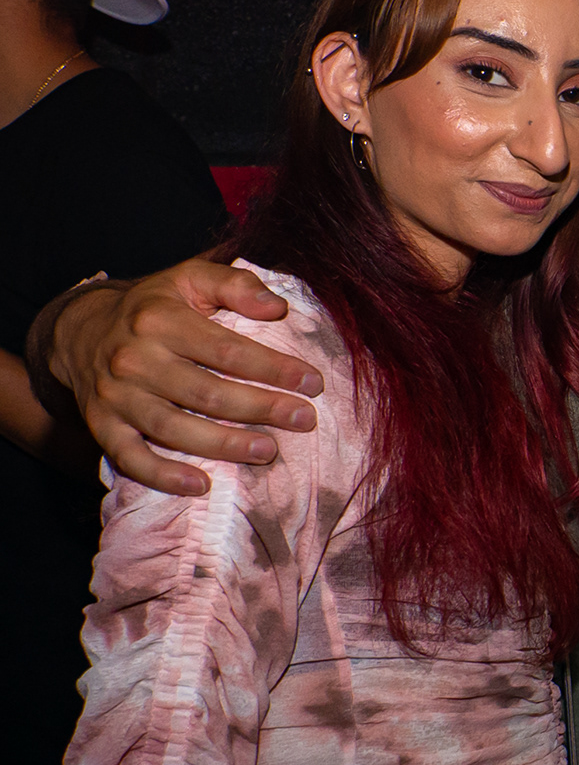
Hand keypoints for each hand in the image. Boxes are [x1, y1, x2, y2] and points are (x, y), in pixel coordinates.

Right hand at [51, 259, 324, 494]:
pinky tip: (202, 485)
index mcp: (159, 320)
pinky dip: (164, 476)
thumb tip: (279, 308)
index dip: (274, 369)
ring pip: (174, 428)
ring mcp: (116, 396)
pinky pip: (130, 458)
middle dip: (261, 408)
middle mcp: (133, 359)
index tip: (313, 384)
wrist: (81, 330)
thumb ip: (236, 285)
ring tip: (268, 451)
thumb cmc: (153, 307)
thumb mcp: (190, 278)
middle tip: (304, 420)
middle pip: (206, 392)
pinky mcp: (102, 425)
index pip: (227, 350)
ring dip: (225, 445)